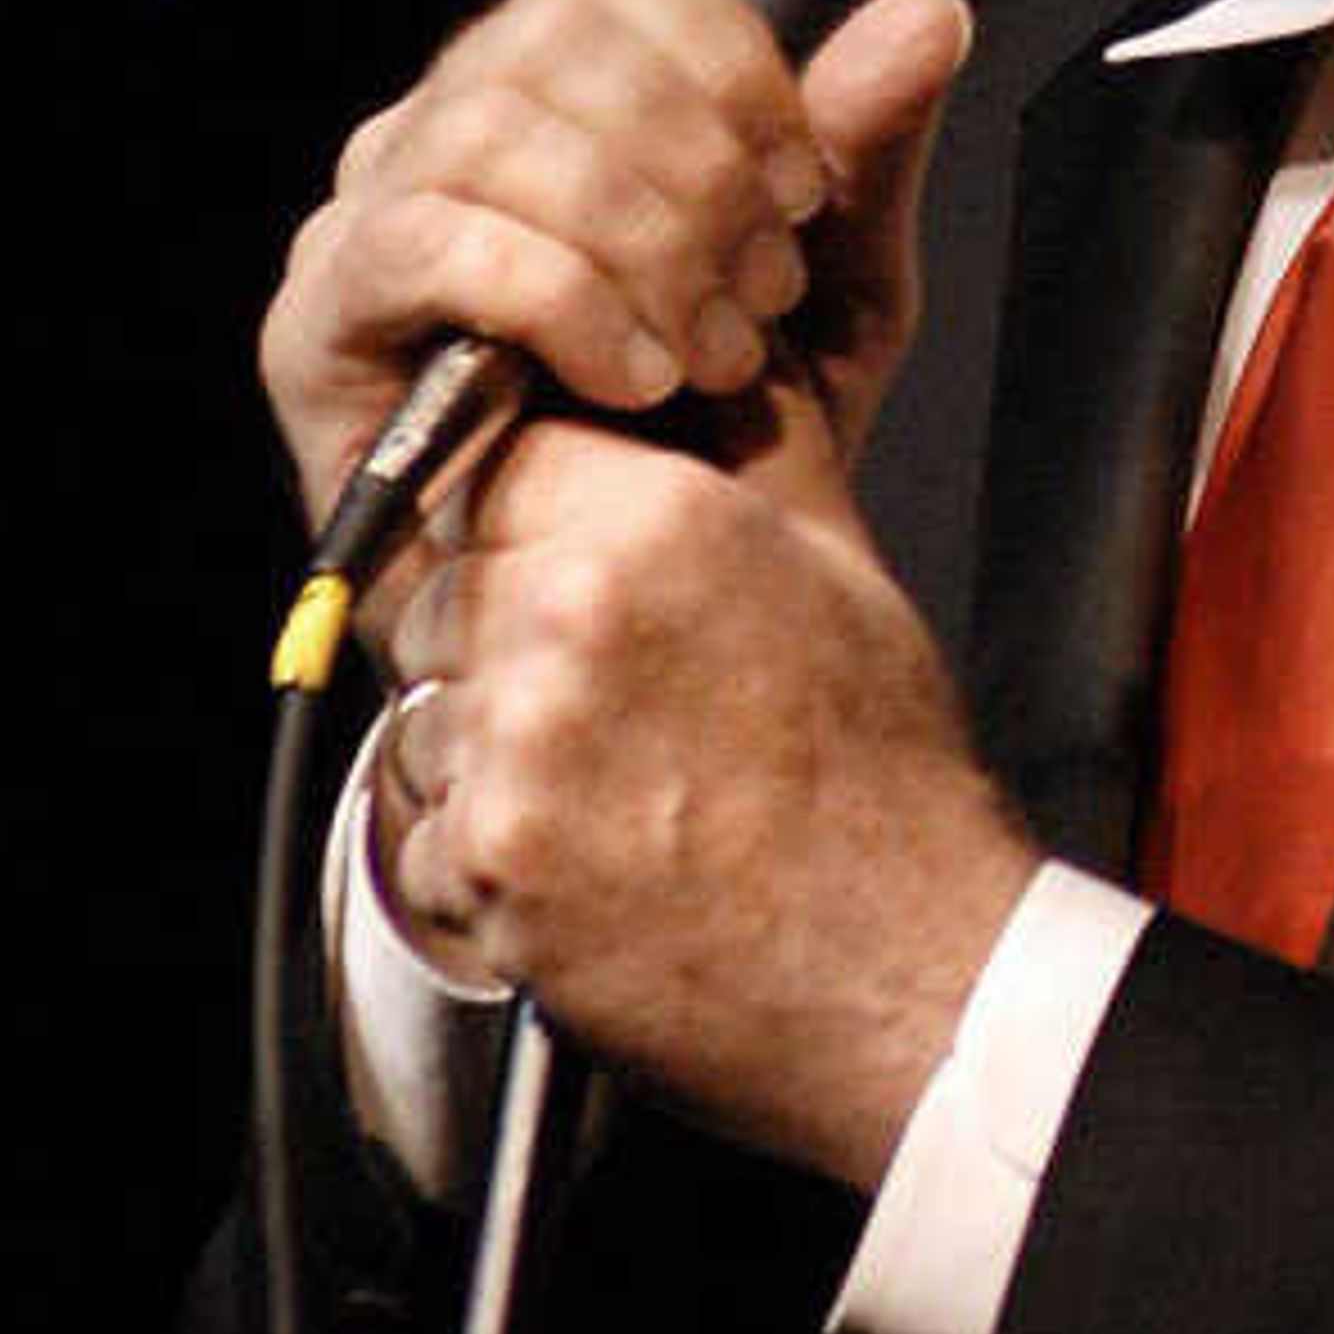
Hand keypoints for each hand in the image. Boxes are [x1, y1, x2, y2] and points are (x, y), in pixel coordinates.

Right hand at [260, 0, 974, 590]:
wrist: (640, 619)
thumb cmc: (717, 450)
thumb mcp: (827, 293)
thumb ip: (863, 153)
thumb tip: (930, 16)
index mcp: (551, 88)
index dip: (724, 53)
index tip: (797, 181)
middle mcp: (440, 126)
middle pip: (551, 37)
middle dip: (694, 168)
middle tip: (761, 291)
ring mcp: (365, 217)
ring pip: (492, 130)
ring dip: (637, 240)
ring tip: (709, 352)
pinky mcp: (319, 319)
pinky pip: (430, 243)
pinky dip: (560, 299)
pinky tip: (632, 375)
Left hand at [375, 372, 1041, 1186]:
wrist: (913, 973)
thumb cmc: (889, 788)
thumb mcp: (844, 574)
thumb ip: (757, 448)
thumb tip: (727, 360)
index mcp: (658, 524)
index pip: (500, 464)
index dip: (524, 524)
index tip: (556, 579)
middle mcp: (572, 615)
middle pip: (439, 594)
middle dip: (492, 651)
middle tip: (605, 719)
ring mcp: (522, 742)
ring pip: (419, 721)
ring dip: (482, 764)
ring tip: (609, 804)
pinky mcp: (494, 860)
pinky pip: (424, 843)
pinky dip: (488, 872)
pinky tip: (593, 877)